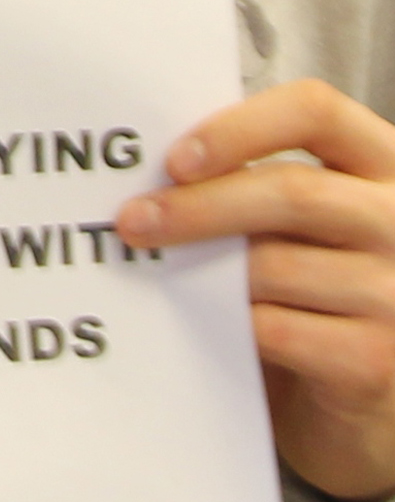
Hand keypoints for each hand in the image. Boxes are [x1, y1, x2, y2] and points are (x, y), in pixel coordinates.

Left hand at [118, 82, 394, 501]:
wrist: (354, 390)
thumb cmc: (313, 286)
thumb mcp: (295, 222)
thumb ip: (250, 181)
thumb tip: (149, 167)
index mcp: (381, 163)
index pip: (317, 111)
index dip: (240, 127)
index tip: (175, 159)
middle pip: (294, 192)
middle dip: (198, 206)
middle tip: (132, 220)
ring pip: (278, 266)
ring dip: (202, 269)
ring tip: (155, 270)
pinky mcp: (377, 360)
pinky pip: (277, 329)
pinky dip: (226, 322)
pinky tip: (199, 318)